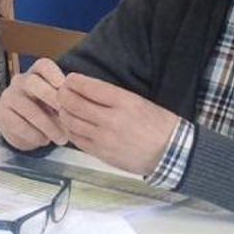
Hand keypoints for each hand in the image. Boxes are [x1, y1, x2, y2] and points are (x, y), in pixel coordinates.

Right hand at [0, 58, 69, 149]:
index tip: (66, 89)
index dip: (55, 74)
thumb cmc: (43, 111)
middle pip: (32, 82)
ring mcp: (9, 97)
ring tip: (62, 139)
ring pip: (28, 107)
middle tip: (66, 115)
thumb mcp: (54, 102)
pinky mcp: (3, 114)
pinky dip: (35, 134)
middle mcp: (20, 81)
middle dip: (51, 98)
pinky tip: (44, 140)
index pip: (43, 65)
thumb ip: (65, 101)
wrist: (18, 127)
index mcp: (36, 74)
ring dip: (48, 125)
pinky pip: (19, 124)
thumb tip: (80, 108)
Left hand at [57, 73, 181, 175]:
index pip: (87, 86)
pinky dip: (70, 129)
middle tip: (62, 92)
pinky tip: (72, 124)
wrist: (171, 154)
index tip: (70, 79)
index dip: (73, 81)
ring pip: (70, 121)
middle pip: (73, 103)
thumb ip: (111, 96)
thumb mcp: (138, 101)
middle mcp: (111, 119)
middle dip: (63, 94)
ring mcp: (104, 138)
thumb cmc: (158, 124)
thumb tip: (84, 88)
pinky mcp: (101, 153)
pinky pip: (75, 139)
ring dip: (63, 112)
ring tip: (66, 108)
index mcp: (124, 102)